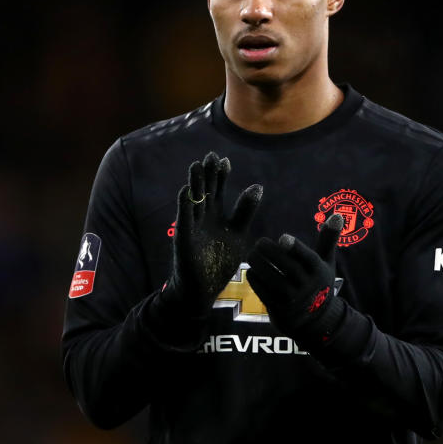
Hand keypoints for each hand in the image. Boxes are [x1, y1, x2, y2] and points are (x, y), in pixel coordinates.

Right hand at [164, 151, 262, 314]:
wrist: (203, 287)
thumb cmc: (219, 262)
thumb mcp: (238, 233)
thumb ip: (245, 211)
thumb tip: (258, 185)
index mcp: (217, 214)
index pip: (218, 189)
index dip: (221, 175)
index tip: (225, 160)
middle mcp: (203, 216)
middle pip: (206, 189)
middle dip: (208, 173)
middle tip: (211, 156)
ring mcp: (192, 225)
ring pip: (194, 199)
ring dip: (195, 183)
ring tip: (197, 166)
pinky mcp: (184, 237)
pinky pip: (184, 218)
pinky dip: (185, 205)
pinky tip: (187, 191)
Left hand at [247, 214, 344, 348]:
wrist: (315, 320)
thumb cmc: (317, 282)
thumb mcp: (326, 262)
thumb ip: (328, 239)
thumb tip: (338, 214)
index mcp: (319, 272)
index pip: (308, 258)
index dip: (295, 248)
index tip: (282, 237)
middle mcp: (308, 286)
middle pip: (287, 267)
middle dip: (270, 253)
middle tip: (259, 242)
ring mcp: (294, 300)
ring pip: (273, 279)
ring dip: (259, 265)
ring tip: (251, 254)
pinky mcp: (281, 309)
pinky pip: (264, 292)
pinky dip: (256, 280)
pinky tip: (252, 270)